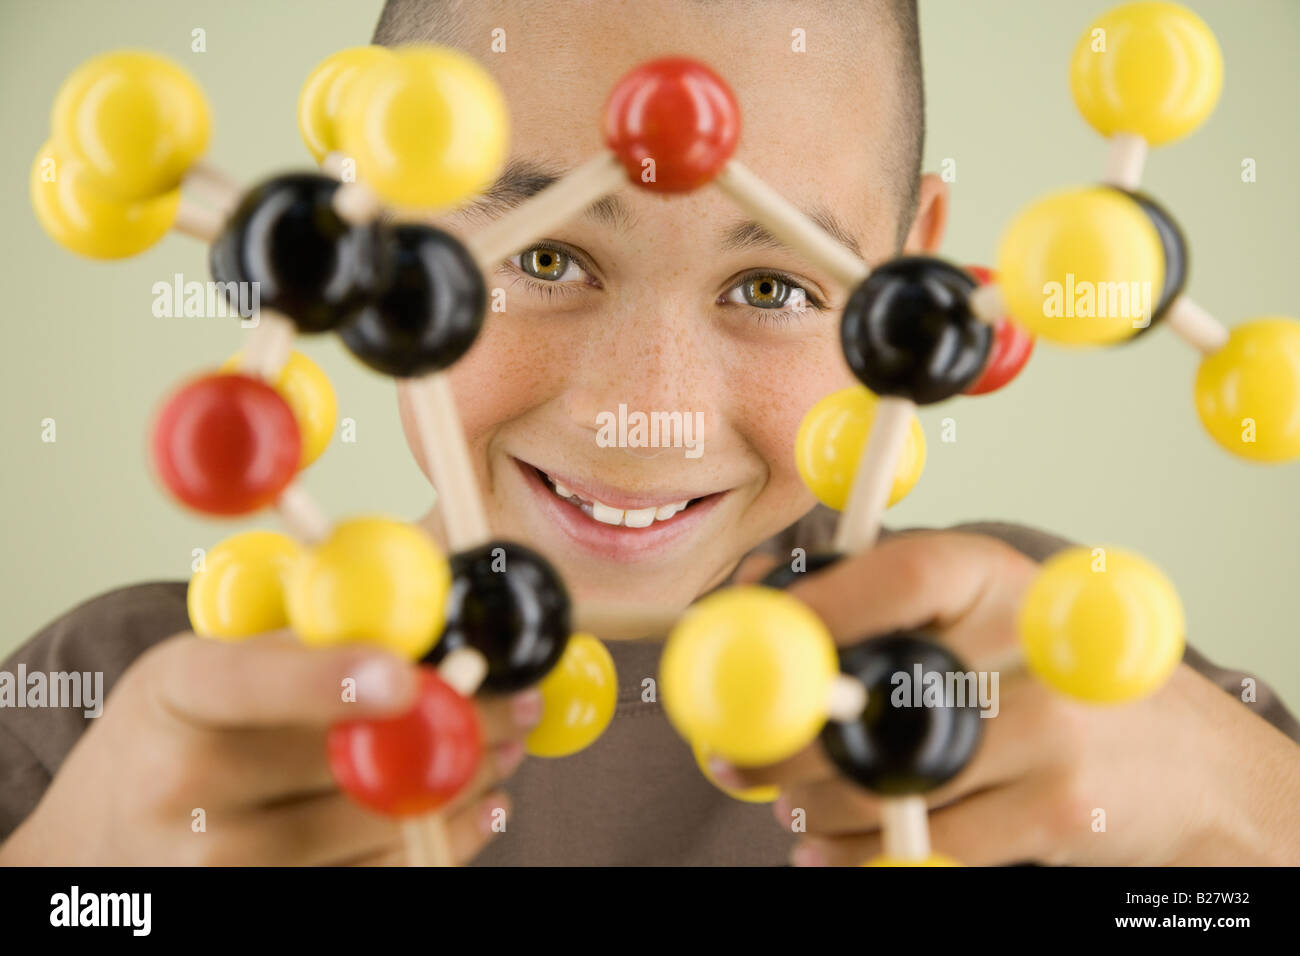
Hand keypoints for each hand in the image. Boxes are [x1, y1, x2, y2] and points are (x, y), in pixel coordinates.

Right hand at [0, 631, 539, 864]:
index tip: (407, 674)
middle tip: (519, 701)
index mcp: (174, 696)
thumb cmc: (176, 735)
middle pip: (347, 764)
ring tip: (507, 748)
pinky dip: (443, 841)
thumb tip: (432, 627)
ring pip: (380, 826)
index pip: (251, 685)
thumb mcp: (213, 664)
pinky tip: (479, 808)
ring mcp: (220, 870)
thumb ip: (308, 643)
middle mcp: (185, 792)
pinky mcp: (262, 911)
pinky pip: (379, 880)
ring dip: (466, 782)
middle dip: (457, 725)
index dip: (330, 679)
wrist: (101, 846)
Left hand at [719, 531, 1299, 865]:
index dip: (819, 605)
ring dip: (816, 803)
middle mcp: (1034, 646)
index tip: (747, 637)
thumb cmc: (1054, 679)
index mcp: (1001, 578)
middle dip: (789, 733)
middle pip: (882, 691)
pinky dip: (861, 855)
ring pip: (892, 780)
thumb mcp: (983, 614)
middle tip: (733, 753)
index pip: (905, 574)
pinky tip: (830, 849)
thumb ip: (878, 602)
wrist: (1187, 768)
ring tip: (791, 803)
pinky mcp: (1057, 812)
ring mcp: (1052, 732)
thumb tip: (750, 595)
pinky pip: (929, 844)